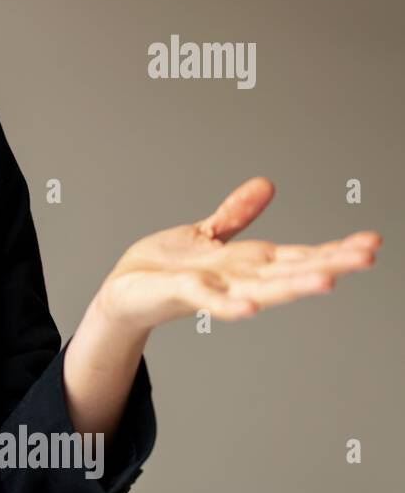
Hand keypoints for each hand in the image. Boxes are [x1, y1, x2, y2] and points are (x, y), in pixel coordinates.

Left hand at [95, 177, 380, 333]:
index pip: (297, 254)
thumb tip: (266, 185)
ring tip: (326, 282)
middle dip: (328, 264)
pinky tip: (250, 308)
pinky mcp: (180, 293)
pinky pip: (206, 299)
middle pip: (288, 271)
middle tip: (368, 257)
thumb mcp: (204, 234)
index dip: (333, 249)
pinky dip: (228, 304)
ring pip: (258, 288)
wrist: (122, 293)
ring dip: (290, 287)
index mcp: (245, 263)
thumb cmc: (163, 269)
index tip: (371, 243)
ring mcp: (211, 288)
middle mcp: (236, 278)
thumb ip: (235, 215)